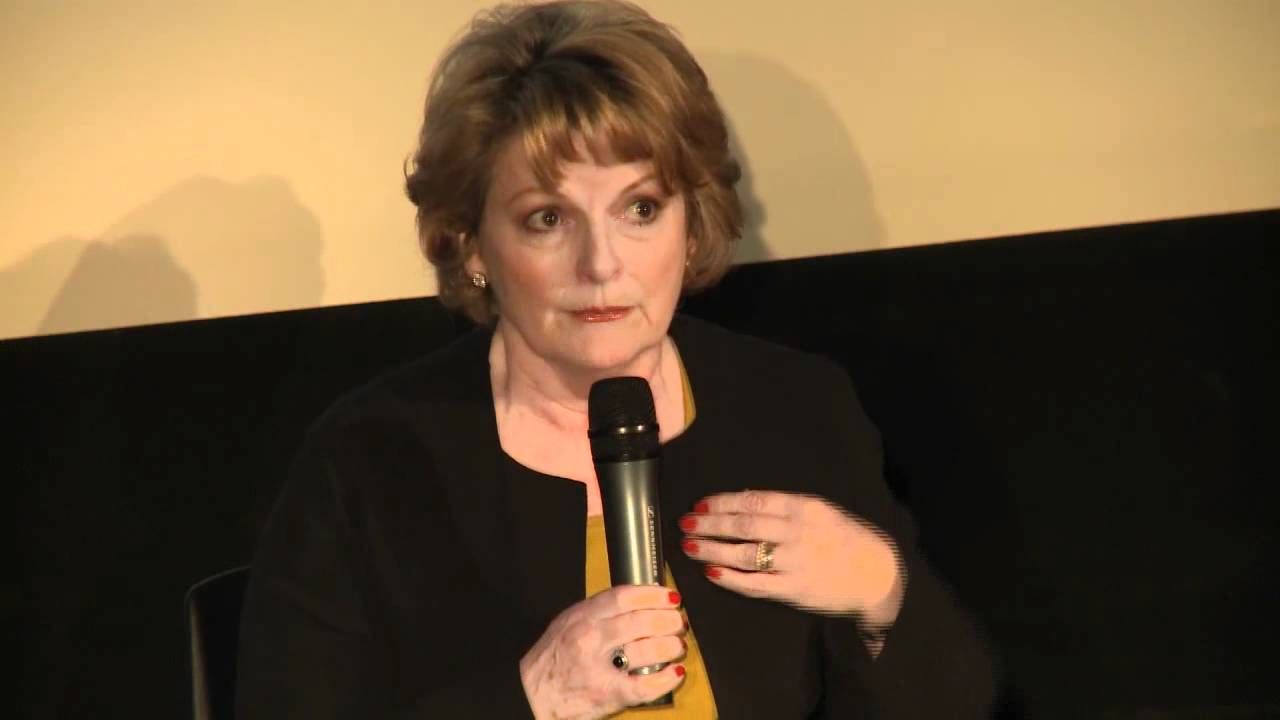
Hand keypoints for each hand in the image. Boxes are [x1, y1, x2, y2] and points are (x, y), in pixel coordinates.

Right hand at [519, 585, 687, 719]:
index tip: (669, 596)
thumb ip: (599, 610)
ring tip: (676, 646)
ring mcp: (599, 667)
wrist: (531, 694)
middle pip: (641, 621)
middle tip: (679, 622)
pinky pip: (644, 686)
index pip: (623, 596)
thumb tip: (639, 600)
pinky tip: (675, 673)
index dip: (652, 594)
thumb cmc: (554, 657)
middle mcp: (590, 638)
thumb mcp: (569, 622)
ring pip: (647, 650)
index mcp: (582, 616)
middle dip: (667, 620)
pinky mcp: (607, 694)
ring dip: (670, 646)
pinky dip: (665, 679)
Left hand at [679, 490, 903, 625]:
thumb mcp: (821, 511)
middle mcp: (797, 532)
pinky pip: (754, 584)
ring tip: (689, 546)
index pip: (753, 500)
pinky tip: (711, 572)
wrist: (877, 574)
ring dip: (712, 548)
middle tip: (686, 522)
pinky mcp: (792, 589)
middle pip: (743, 524)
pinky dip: (730, 578)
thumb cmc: (845, 538)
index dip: (722, 502)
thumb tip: (744, 499)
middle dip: (709, 523)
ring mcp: (794, 562)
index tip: (700, 504)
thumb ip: (785, 507)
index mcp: (803, 507)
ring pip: (743, 553)